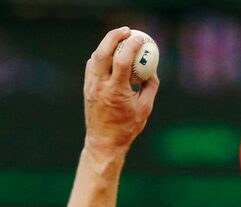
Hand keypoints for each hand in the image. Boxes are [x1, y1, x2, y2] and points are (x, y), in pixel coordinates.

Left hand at [82, 27, 159, 153]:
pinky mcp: (87, 87)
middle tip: (127, 31)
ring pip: (95, 57)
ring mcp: (91, 85)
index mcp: (116, 91)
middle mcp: (100, 86)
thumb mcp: (146, 108)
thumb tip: (153, 69)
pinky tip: (111, 55)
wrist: (104, 141)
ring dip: (107, 44)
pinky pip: (93, 65)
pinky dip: (102, 56)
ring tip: (119, 38)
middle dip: (114, 37)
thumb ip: (150, 86)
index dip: (131, 46)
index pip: (122, 61)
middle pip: (102, 52)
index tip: (140, 39)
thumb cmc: (128, 127)